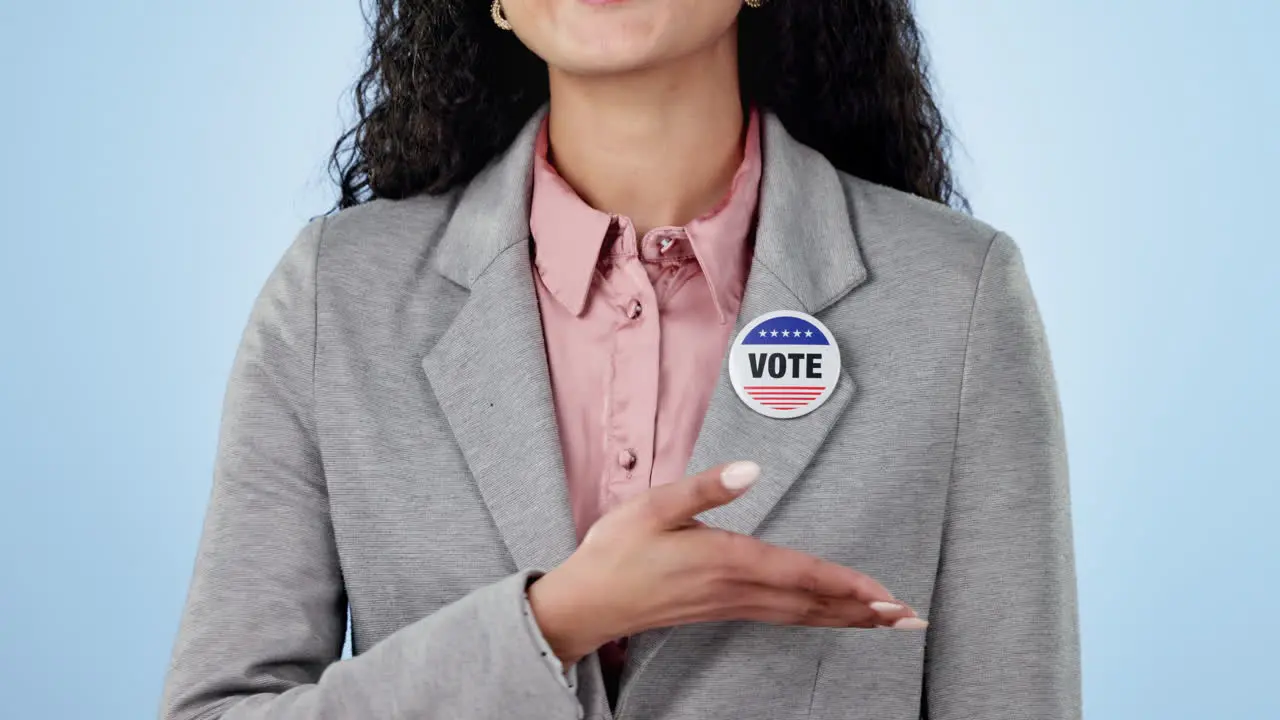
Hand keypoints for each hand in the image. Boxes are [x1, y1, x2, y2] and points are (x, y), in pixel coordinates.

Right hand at [526, 461, 925, 664]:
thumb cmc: (617, 551)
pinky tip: (827, 618)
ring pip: (801, 615)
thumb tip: (749, 469)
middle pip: (812, 603)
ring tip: (884, 623)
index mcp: (726, 561)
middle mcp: (736, 589)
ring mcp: (730, 605)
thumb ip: (704, 488)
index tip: (884, 593)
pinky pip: (783, 618)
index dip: (846, 583)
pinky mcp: (721, 611)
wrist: (587, 603)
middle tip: (909, 618)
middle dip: (863, 611)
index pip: (800, 574)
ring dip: (846, 618)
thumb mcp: (653, 506)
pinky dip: (815, 618)